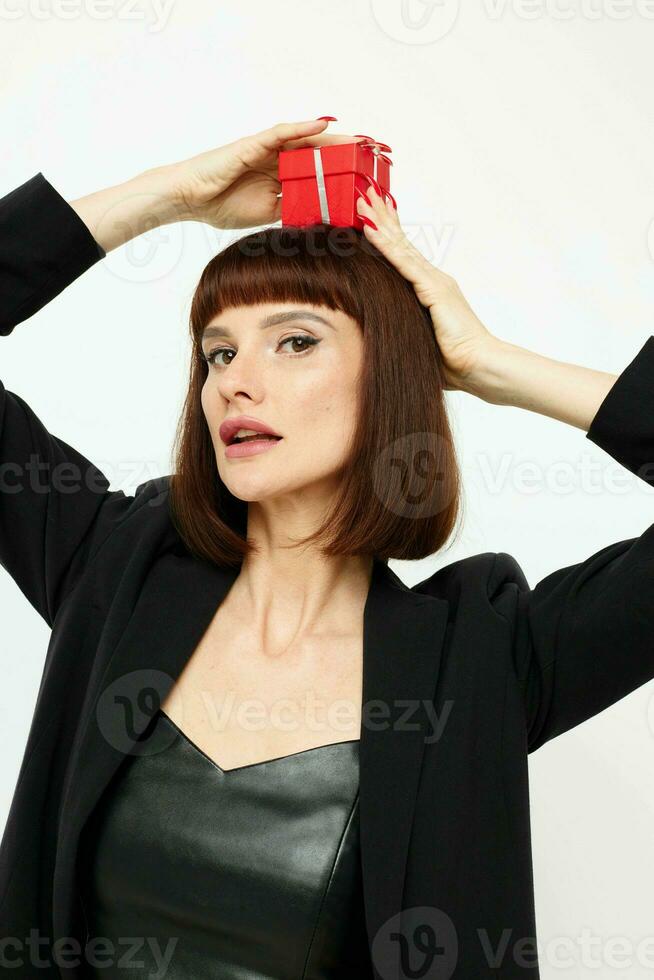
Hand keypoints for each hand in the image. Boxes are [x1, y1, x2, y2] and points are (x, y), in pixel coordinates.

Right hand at [159, 118, 359, 229]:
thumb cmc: (220, 205)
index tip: (366, 177)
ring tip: (359, 140)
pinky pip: (282, 132)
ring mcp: (265, 149)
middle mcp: (276, 159)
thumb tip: (319, 212)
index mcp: (279, 176)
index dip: (341, 171)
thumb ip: (290, 206)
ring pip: (305, 140)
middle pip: (317, 152)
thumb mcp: (266, 212)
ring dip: (333, 139)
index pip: (316, 171)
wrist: (189, 199)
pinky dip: (303, 128)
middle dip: (345, 153)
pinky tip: (324, 125)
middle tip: (375, 154)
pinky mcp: (253, 144)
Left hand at [355, 182, 499, 392]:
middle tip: (365, 193)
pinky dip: (385, 245)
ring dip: (380, 222)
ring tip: (363, 201)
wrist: (478, 365)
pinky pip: (402, 263)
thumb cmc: (454, 361)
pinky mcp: (432, 290)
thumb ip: (408, 328)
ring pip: (400, 246)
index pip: (404, 256)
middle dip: (383, 217)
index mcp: (430, 290)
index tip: (373, 215)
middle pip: (401, 243)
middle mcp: (433, 279)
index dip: (388, 234)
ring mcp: (433, 282)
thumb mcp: (422, 338)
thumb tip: (387, 333)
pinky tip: (371, 229)